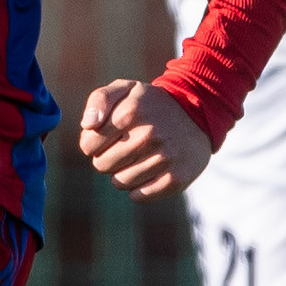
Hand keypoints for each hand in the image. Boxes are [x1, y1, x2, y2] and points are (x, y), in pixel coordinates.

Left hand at [78, 77, 212, 200]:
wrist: (197, 113)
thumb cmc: (150, 104)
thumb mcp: (125, 89)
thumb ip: (99, 100)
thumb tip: (88, 125)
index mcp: (130, 112)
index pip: (88, 145)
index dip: (93, 143)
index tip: (107, 137)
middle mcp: (148, 135)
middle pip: (102, 165)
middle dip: (107, 158)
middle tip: (124, 147)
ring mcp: (165, 158)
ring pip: (120, 183)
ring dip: (123, 173)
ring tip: (138, 157)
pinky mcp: (177, 178)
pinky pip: (140, 196)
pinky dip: (138, 189)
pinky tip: (148, 172)